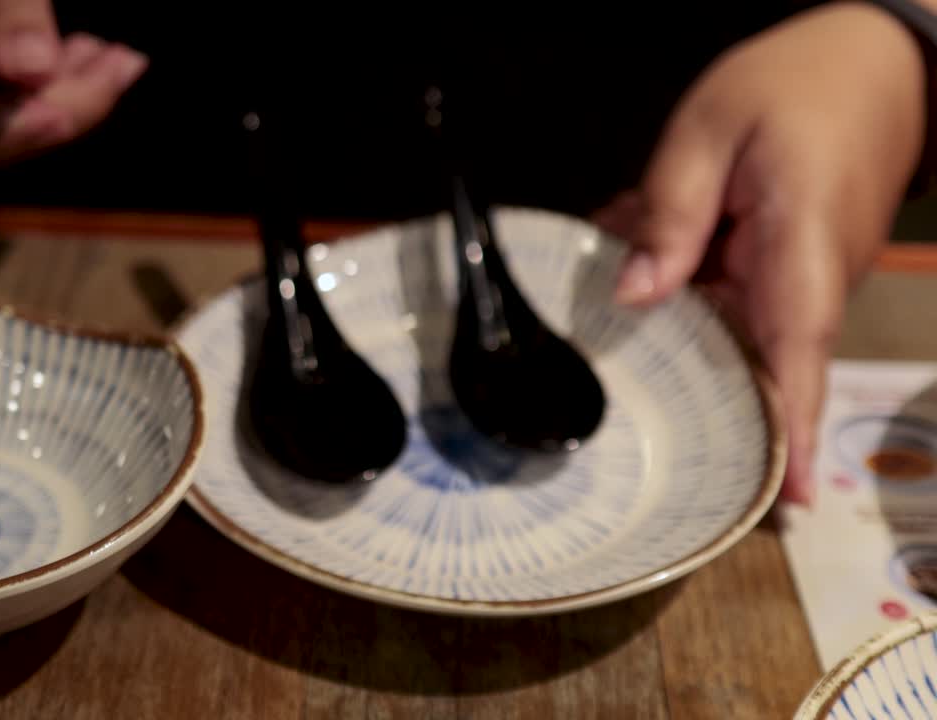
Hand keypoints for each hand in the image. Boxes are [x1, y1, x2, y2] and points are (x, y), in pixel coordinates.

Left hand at [594, 2, 927, 504]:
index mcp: (800, 245)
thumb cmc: (794, 82)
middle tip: (646, 432)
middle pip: (761, 368)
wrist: (874, 60)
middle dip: (705, 402)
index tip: (786, 500)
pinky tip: (634, 251)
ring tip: (622, 297)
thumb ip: (670, 215)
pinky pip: (730, 302)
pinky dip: (682, 288)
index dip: (792, 431)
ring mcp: (803, 280)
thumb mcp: (709, 129)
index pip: (796, 354)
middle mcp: (811, 279)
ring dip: (674, 330)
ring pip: (733, 336)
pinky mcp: (787, 272)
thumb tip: (637, 296)